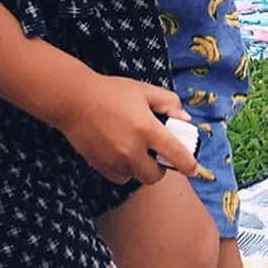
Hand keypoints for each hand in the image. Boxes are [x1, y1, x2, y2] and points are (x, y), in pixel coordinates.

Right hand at [55, 75, 196, 183]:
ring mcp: (114, 160)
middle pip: (154, 176)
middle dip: (159, 168)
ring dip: (140, 168)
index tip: (192, 169)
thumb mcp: (144, 91)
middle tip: (156, 154)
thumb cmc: (111, 92)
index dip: (188, 164)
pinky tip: (120, 151)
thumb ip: (169, 103)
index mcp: (146, 129)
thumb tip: (184, 120)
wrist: (74, 100)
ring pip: (135, 176)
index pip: (175, 154)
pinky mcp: (100, 165)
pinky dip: (124, 169)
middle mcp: (131, 149)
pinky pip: (119, 176)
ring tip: (134, 148)